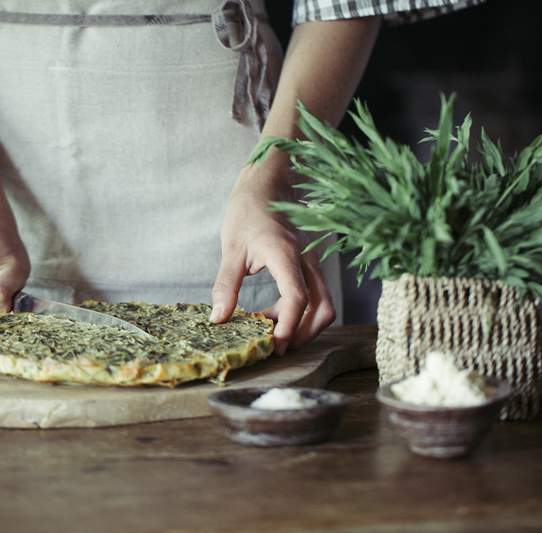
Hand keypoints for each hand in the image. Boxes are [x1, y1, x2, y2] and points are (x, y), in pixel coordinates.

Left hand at [210, 156, 335, 355]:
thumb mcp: (231, 247)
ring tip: (270, 331)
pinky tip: (272, 314)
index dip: (289, 326)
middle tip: (274, 347)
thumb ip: (226, 285)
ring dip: (302, 324)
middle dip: (303, 334)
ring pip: (322, 304)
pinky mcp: (309, 265)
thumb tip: (219, 319)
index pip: (297, 298)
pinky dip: (299, 312)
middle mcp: (307, 260)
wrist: (268, 183)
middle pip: (322, 308)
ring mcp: (312, 263)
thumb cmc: (248, 210)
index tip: (274, 345)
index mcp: (286, 254)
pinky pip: (315, 295)